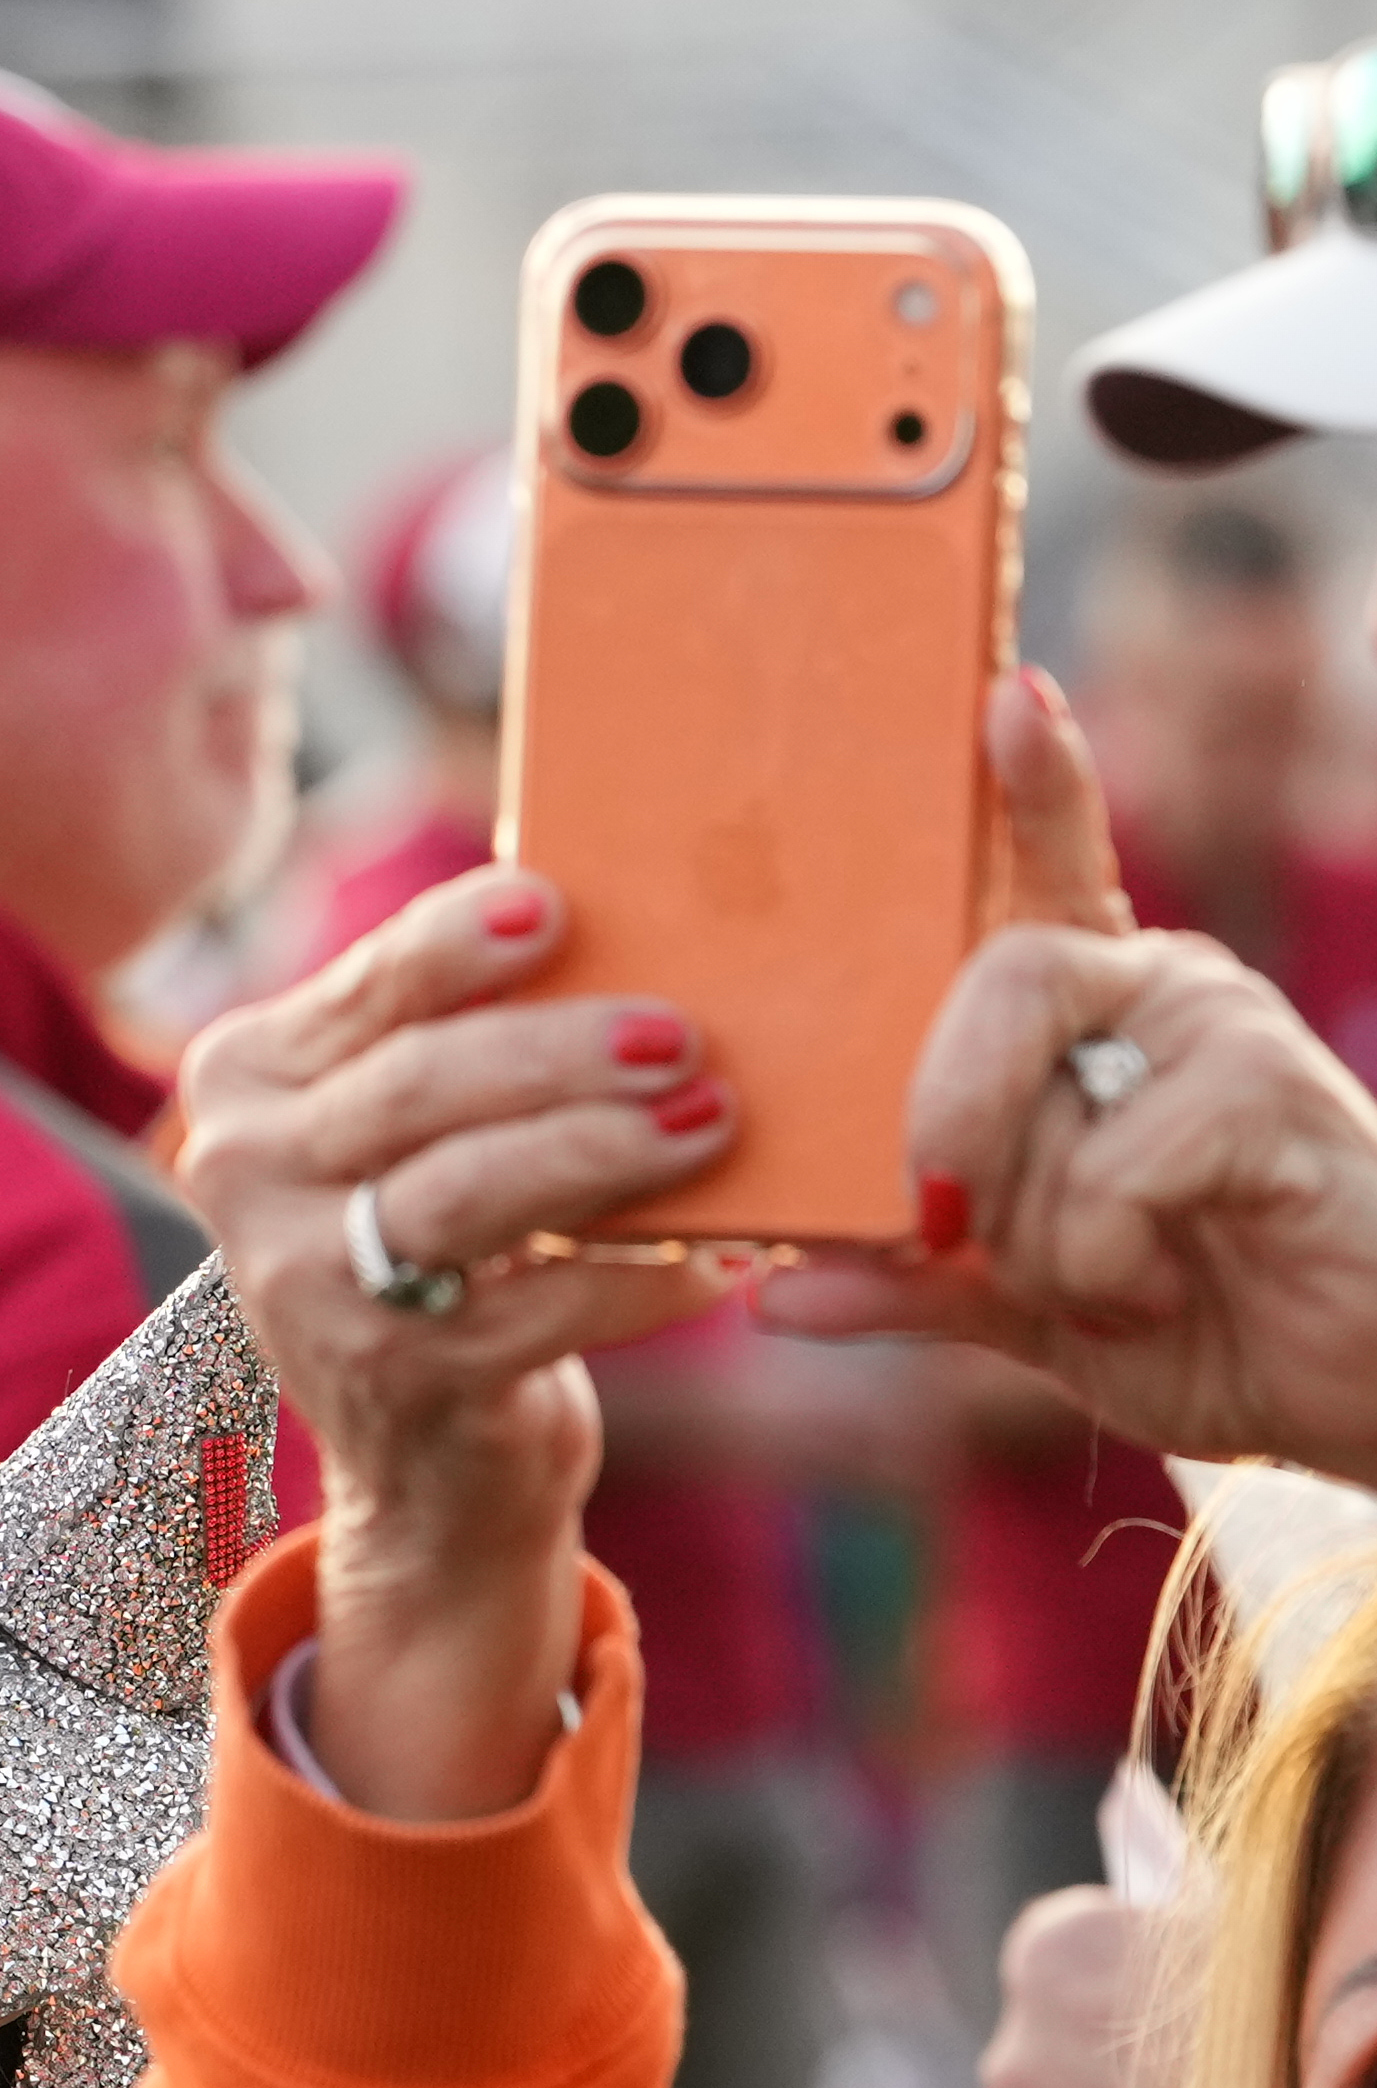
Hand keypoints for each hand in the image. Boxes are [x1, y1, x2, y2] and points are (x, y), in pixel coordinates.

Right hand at [169, 866, 740, 1816]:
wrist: (427, 1459)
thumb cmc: (455, 1246)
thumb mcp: (411, 1131)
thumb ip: (455, 1034)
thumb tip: (614, 906)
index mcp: (243, 1085)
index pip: (366, 991)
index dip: (459, 942)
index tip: (558, 902)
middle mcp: (243, 1177)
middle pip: (416, 1086)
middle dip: (559, 1051)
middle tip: (681, 1034)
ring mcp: (305, 1285)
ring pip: (463, 1191)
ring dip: (599, 1150)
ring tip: (711, 1120)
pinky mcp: (392, 1378)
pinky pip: (537, 1305)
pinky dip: (637, 1279)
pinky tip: (715, 1260)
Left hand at [761, 672, 1376, 1489]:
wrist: (1351, 1391)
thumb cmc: (1200, 1325)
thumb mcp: (1024, 1306)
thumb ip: (907, 1282)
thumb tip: (768, 1287)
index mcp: (1093, 1013)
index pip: (1053, 870)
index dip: (1039, 781)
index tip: (1010, 696)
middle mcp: (1159, 988)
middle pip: (996, 981)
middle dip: (949, 1129)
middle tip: (963, 1229)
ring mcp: (1224, 1027)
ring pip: (1034, 1096)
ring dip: (1035, 1234)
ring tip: (1114, 1279)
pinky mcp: (1272, 1090)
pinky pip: (1111, 1172)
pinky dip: (1103, 1264)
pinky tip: (1169, 1285)